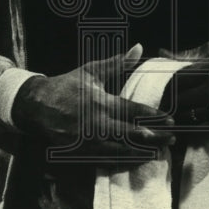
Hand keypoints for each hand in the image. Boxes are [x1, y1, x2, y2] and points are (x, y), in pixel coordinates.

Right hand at [11, 44, 175, 162]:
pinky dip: (123, 161)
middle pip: (131, 134)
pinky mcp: (81, 153)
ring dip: (142, 152)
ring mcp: (88, 141)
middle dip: (154, 137)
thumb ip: (118, 63)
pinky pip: (106, 160)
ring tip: (160, 152)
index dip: (154, 116)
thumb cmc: (67, 85)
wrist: (36, 105)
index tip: (171, 120)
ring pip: (121, 151)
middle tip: (172, 138)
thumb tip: (139, 47)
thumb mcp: (92, 71)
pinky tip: (136, 160)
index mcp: (101, 102)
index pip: (133, 111)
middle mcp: (96, 123)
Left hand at [161, 42, 208, 124]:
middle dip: (168, 103)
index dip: (165, 87)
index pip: (176, 80)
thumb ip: (189, 54)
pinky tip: (190, 120)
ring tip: (173, 113)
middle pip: (178, 101)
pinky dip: (192, 125)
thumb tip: (162, 53)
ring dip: (178, 116)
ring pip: (187, 117)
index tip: (163, 89)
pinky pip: (201, 127)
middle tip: (163, 104)